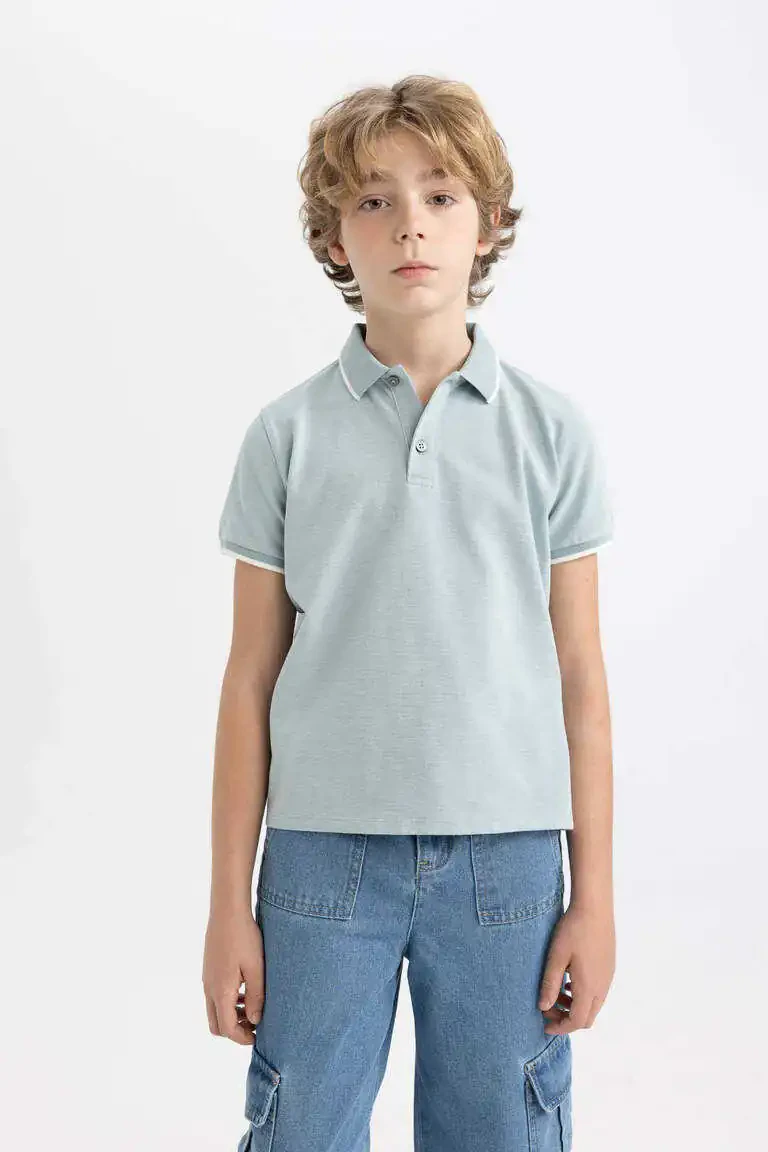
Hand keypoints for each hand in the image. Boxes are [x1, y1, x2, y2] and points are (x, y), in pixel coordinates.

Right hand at [202, 907, 264, 1044]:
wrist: (227, 911)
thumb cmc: (245, 937)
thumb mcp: (256, 968)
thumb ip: (256, 997)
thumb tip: (255, 1021)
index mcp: (221, 991)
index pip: (227, 1028)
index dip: (242, 1038)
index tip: (258, 1036)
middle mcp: (210, 988)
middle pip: (216, 1024)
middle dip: (234, 1030)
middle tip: (254, 1024)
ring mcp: (207, 979)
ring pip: (214, 1010)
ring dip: (231, 1015)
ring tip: (252, 1006)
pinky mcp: (209, 970)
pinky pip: (214, 996)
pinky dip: (227, 1002)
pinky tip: (244, 989)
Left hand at [537, 901, 615, 1033]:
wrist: (595, 908)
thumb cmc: (573, 930)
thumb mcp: (556, 957)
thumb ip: (550, 984)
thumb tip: (543, 1008)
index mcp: (588, 987)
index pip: (577, 1022)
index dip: (560, 1028)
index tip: (544, 1026)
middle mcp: (602, 987)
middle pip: (587, 1018)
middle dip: (567, 1019)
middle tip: (548, 1009)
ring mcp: (608, 977)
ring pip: (593, 1006)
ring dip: (575, 1007)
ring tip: (556, 993)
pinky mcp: (609, 968)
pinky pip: (598, 992)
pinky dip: (583, 995)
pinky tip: (569, 980)